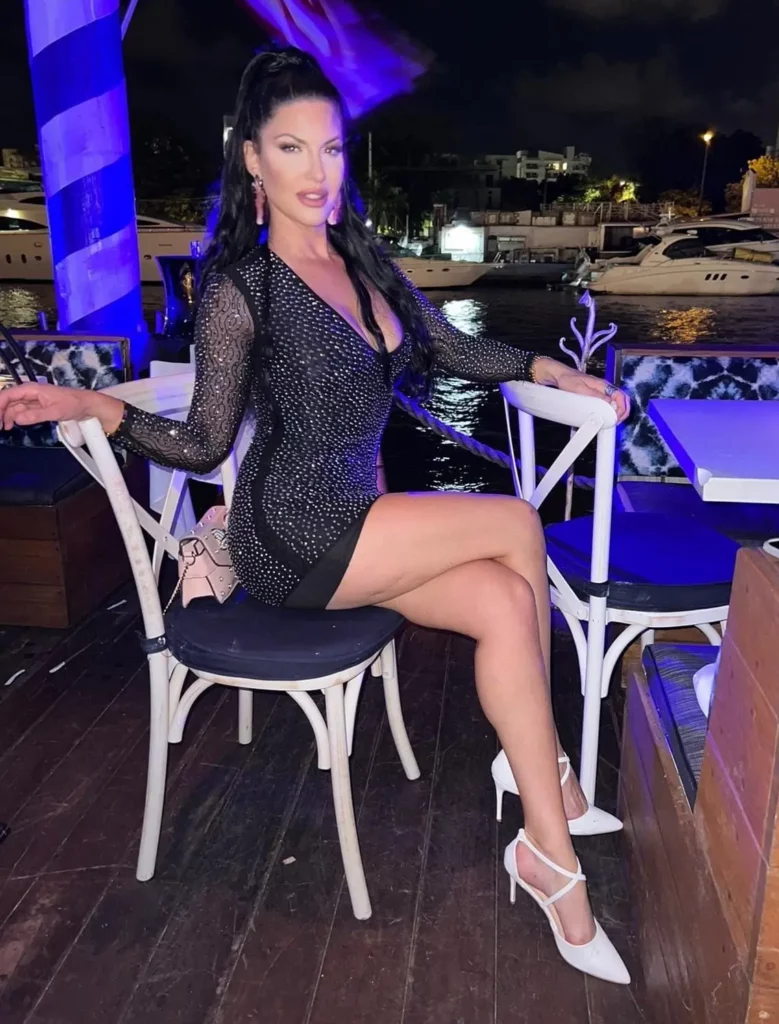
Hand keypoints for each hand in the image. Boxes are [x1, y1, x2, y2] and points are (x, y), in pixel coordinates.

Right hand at [0, 382, 123, 433]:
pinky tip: (11, 425)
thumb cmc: (73, 404)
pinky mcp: (37, 406)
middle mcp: (29, 392)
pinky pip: (21, 410)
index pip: (8, 395)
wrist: (87, 406)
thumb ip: (36, 415)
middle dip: (0, 412)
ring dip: (6, 416)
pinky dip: (14, 417)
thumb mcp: (55, 412)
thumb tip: (18, 419)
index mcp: (32, 389)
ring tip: (4, 428)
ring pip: (13, 406)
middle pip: (7, 400)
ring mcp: (32, 399)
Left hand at [555, 368, 630, 422]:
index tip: (617, 416)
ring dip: (617, 411)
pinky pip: (608, 402)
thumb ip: (595, 395)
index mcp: (602, 385)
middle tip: (617, 421)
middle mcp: (604, 387)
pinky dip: (610, 410)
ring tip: (613, 421)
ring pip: (616, 401)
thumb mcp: (580, 389)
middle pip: (621, 398)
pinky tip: (606, 416)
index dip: (622, 407)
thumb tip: (609, 403)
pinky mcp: (596, 395)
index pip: (619, 395)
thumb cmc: (568, 380)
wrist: (560, 375)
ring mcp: (601, 391)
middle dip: (623, 410)